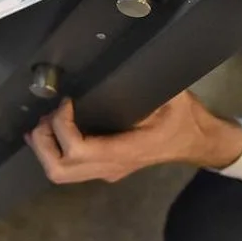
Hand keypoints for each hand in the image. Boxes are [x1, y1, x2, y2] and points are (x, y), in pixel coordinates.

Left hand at [25, 91, 241, 184]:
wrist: (198, 142)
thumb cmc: (186, 118)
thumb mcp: (171, 96)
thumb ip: (146, 83)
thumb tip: (123, 66)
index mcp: (128, 150)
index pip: (80, 151)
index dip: (62, 127)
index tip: (66, 103)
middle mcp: (113, 167)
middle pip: (60, 170)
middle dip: (43, 142)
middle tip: (47, 116)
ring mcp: (108, 172)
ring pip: (60, 174)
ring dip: (44, 148)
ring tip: (45, 122)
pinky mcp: (105, 169)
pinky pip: (69, 168)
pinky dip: (53, 150)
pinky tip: (51, 131)